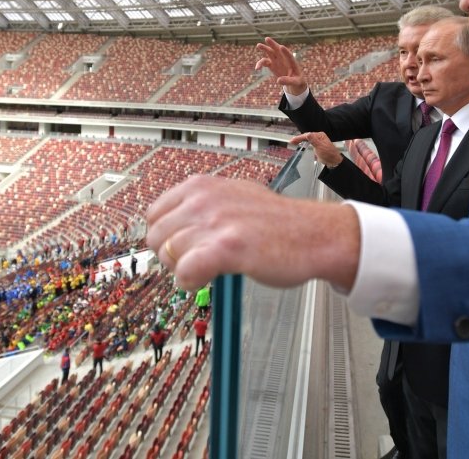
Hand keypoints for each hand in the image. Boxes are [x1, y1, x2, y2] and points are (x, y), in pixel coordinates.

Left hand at [145, 175, 359, 290]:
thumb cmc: (279, 222)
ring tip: (210, 269)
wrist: (314, 235)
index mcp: (202, 185)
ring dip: (185, 270)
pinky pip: (185, 271)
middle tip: (196, 262)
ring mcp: (214, 222)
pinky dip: (190, 282)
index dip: (164, 236)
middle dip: (171, 256)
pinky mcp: (226, 247)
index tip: (180, 248)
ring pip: (170, 256)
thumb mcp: (233, 196)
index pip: (154, 214)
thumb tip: (172, 222)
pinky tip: (208, 279)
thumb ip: (202, 205)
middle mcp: (203, 199)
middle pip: (156, 237)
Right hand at [254, 37, 307, 95]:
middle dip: (273, 44)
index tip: (281, 47)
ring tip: (258, 45)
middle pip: (278, 50)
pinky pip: (265, 62)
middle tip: (267, 38)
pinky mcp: (272, 65)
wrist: (294, 82)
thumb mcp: (295, 82)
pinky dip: (260, 64)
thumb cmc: (297, 81)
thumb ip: (288, 81)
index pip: (289, 56)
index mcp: (292, 62)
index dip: (286, 52)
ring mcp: (277, 61)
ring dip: (265, 48)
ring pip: (270, 53)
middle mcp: (284, 59)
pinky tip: (257, 68)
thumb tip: (278, 80)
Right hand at [290, 132, 342, 167]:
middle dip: (299, 138)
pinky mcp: (316, 146)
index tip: (293, 140)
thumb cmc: (329, 154)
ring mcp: (317, 142)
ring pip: (307, 139)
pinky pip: (308, 143)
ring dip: (300, 140)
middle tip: (292, 141)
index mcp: (320, 135)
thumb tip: (308, 134)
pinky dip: (303, 143)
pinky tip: (300, 144)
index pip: (308, 135)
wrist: (333, 161)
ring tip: (294, 142)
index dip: (300, 137)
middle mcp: (318, 137)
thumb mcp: (320, 146)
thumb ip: (313, 140)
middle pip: (306, 136)